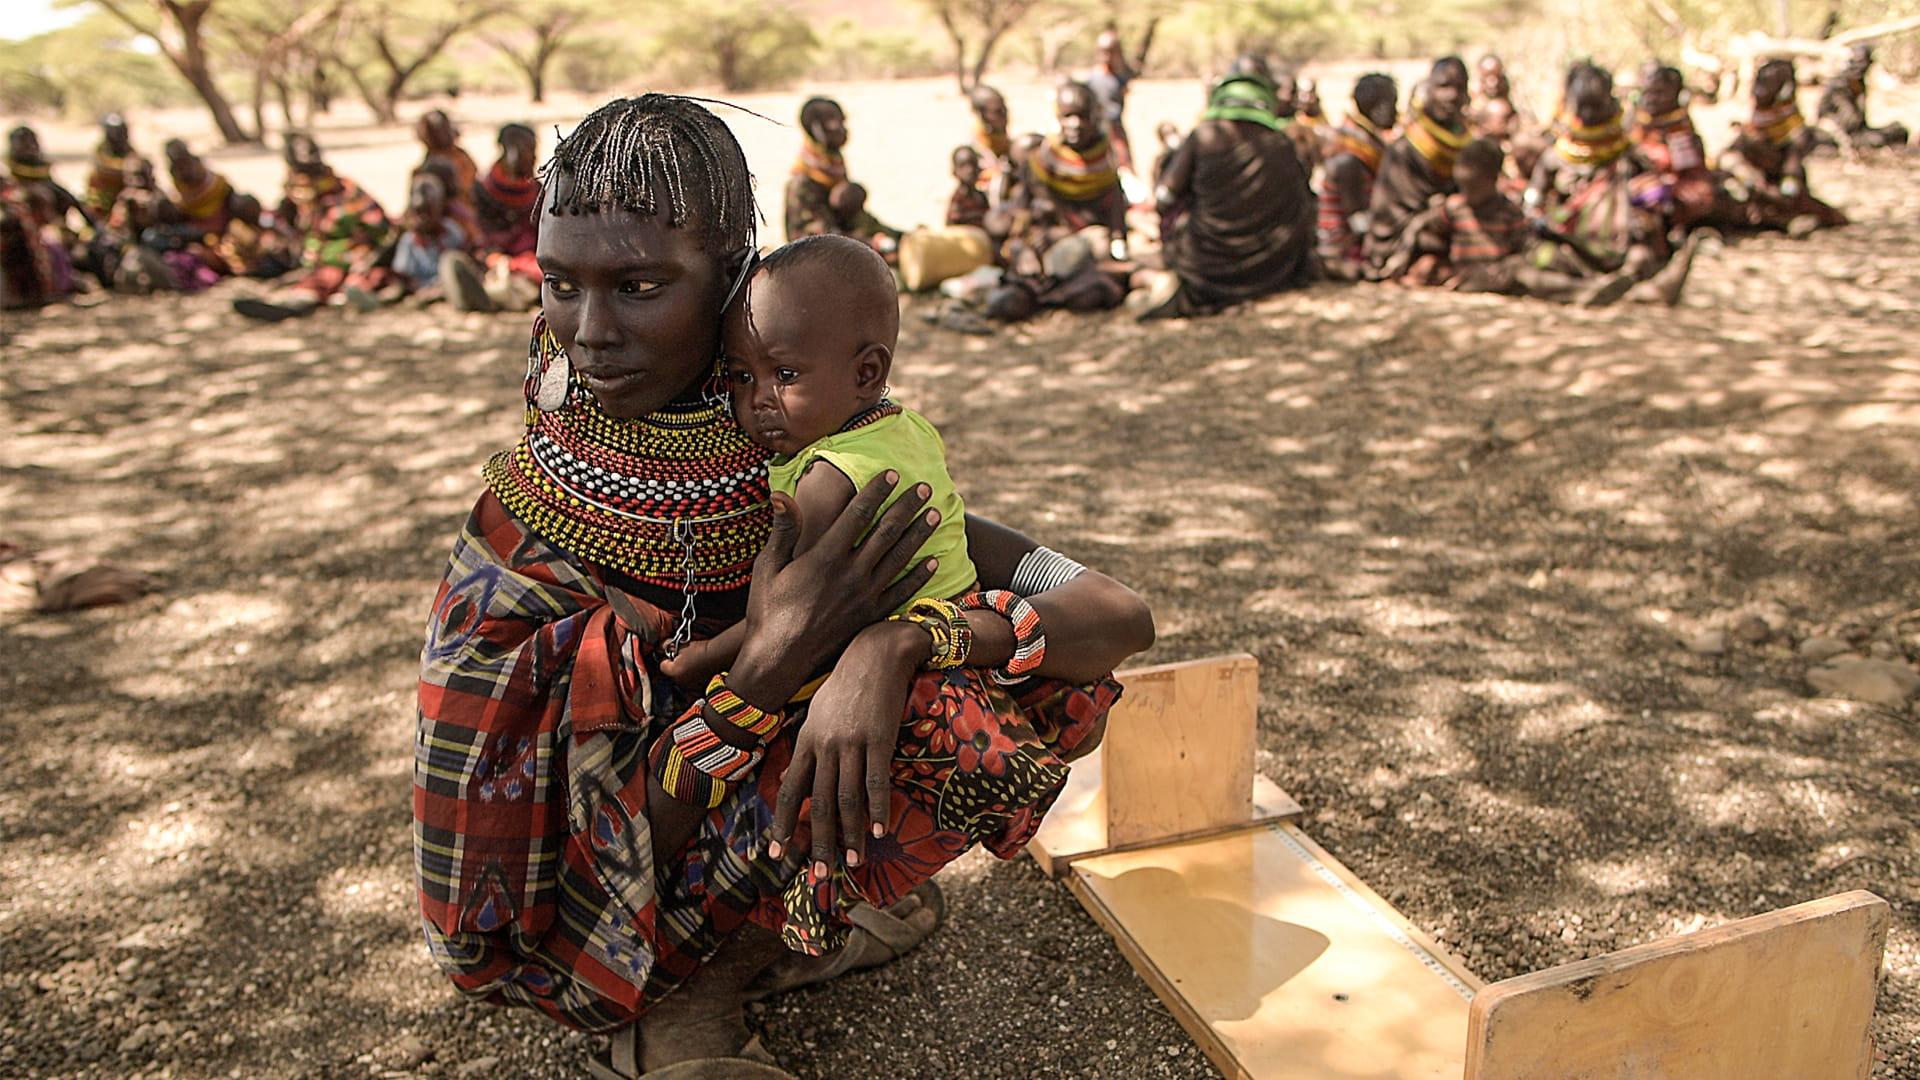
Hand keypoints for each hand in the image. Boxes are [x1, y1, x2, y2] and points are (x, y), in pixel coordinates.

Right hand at [727, 473, 938, 708]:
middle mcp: (850, 573)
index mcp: (825, 557)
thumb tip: (781, 495)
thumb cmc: (768, 610)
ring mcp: (864, 596)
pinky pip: (901, 592)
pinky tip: (932, 561)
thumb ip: (783, 530)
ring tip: (934, 515)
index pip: (858, 514)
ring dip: (919, 534)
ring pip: (899, 558)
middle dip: (907, 506)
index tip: (892, 473)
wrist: (779, 658)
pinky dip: (919, 576)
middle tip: (925, 487)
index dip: (877, 491)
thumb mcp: (767, 566)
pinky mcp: (871, 616)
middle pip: (886, 531)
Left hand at [768, 621, 927, 874]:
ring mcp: (851, 742)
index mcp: (806, 740)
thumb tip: (794, 774)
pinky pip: (876, 780)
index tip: (777, 855)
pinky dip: (877, 808)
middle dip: (816, 844)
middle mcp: (824, 745)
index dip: (782, 825)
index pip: (790, 791)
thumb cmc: (847, 683)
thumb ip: (808, 744)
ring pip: (845, 798)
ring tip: (854, 862)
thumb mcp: (818, 711)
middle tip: (818, 876)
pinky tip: (880, 830)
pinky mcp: (879, 738)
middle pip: (817, 803)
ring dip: (850, 835)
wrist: (876, 651)